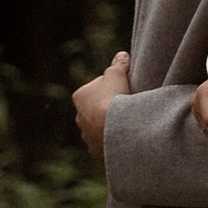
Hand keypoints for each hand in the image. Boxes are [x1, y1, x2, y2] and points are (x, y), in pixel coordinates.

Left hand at [72, 49, 130, 164]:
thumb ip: (118, 64)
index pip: (94, 89)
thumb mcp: (117, 75)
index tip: (122, 89)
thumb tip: (122, 55)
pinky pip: (106, 145)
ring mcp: (87, 137)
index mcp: (79, 97)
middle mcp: (79, 118)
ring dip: (110, 127)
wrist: (116, 129)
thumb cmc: (113, 98)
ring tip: (128, 124)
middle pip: (95, 110)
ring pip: (99, 129)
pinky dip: (114, 142)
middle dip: (108, 109)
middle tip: (126, 107)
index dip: (109, 88)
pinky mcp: (96, 152)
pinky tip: (126, 138)